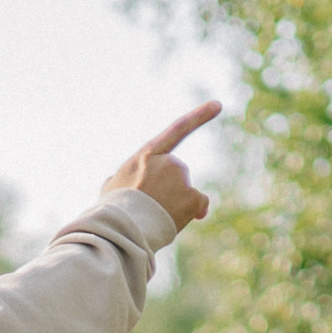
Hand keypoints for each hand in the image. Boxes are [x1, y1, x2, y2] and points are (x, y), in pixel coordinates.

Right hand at [105, 101, 220, 232]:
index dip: (199, 116)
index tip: (218, 104)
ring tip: (154, 216)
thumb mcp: (112, 186)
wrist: (122, 227)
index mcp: (147, 155)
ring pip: (186, 192)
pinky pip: (199, 205)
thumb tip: (126, 182)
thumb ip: (126, 177)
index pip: (178, 130)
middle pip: (177, 176)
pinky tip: (174, 221)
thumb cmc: (113, 210)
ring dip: (175, 204)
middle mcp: (169, 161)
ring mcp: (182, 178)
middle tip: (150, 208)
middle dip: (169, 191)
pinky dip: (192, 213)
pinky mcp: (192, 196)